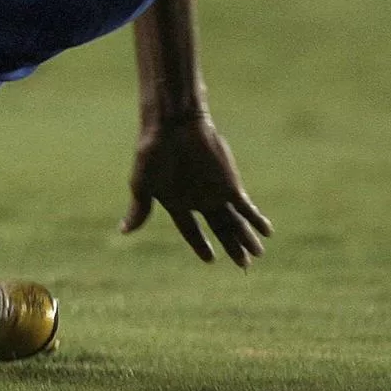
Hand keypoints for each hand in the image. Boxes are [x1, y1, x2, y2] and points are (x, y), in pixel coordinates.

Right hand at [121, 113, 271, 266]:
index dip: (200, 245)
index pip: (191, 229)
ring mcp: (216, 192)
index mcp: (177, 201)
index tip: (211, 259)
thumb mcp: (142, 183)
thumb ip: (139, 209)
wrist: (174, 124)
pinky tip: (267, 232)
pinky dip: (257, 220)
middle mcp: (199, 199)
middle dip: (232, 247)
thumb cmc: (153, 152)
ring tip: (258, 254)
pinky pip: (247, 207)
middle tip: (244, 265)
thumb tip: (123, 231)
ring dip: (247, 238)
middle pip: (219, 229)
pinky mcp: (230, 184)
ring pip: (235, 222)